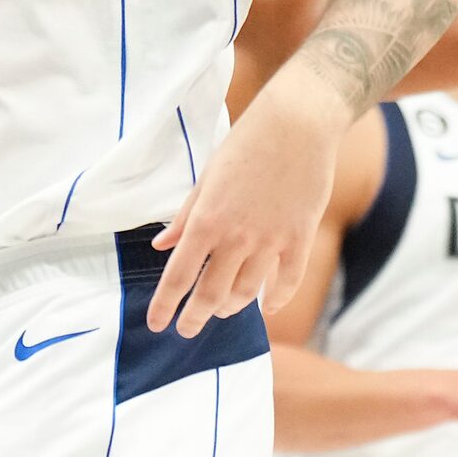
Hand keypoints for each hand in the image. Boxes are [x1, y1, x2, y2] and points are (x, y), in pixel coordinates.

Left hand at [149, 71, 347, 335]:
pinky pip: (287, 282)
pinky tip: (268, 306)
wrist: (297, 125)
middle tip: (186, 331)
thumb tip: (162, 245)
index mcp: (206, 221)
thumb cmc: (246, 144)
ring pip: (247, 292)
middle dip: (194, 317)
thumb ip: (185, 216)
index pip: (178, 276)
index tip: (157, 325)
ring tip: (220, 311)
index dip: (165, 305)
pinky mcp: (300, 239)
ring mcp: (271, 241)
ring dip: (230, 308)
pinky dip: (275, 300)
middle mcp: (236, 237)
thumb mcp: (207, 177)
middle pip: (211, 294)